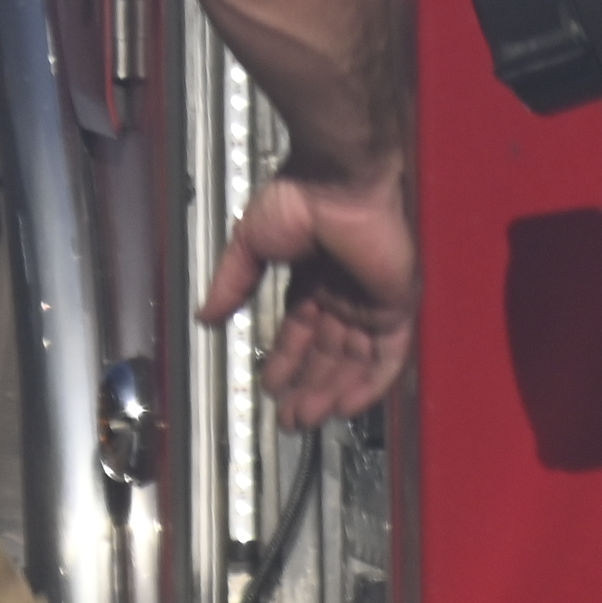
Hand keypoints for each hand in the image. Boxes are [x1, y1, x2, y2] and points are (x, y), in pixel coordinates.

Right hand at [202, 161, 416, 430]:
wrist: (339, 183)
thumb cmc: (297, 201)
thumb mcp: (251, 244)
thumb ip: (233, 283)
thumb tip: (205, 317)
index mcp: (314, 276)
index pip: (302, 328)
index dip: (287, 359)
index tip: (270, 386)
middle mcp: (345, 293)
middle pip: (328, 352)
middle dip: (307, 386)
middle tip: (288, 417)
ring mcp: (372, 302)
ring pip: (354, 361)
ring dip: (331, 392)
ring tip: (303, 419)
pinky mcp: (396, 308)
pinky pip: (386, 357)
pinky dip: (368, 385)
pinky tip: (343, 407)